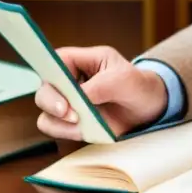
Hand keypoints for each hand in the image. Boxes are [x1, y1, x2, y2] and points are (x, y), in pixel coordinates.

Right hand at [34, 45, 167, 140]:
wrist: (148, 108)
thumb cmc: (136, 85)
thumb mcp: (123, 79)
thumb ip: (99, 86)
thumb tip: (77, 100)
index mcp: (80, 61)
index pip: (53, 62)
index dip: (51, 77)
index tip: (63, 94)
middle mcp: (68, 81)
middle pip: (43, 90)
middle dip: (53, 104)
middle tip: (72, 114)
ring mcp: (67, 102)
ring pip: (46, 113)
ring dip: (62, 122)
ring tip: (85, 122)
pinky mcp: (69, 122)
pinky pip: (56, 129)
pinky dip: (68, 132)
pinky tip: (86, 129)